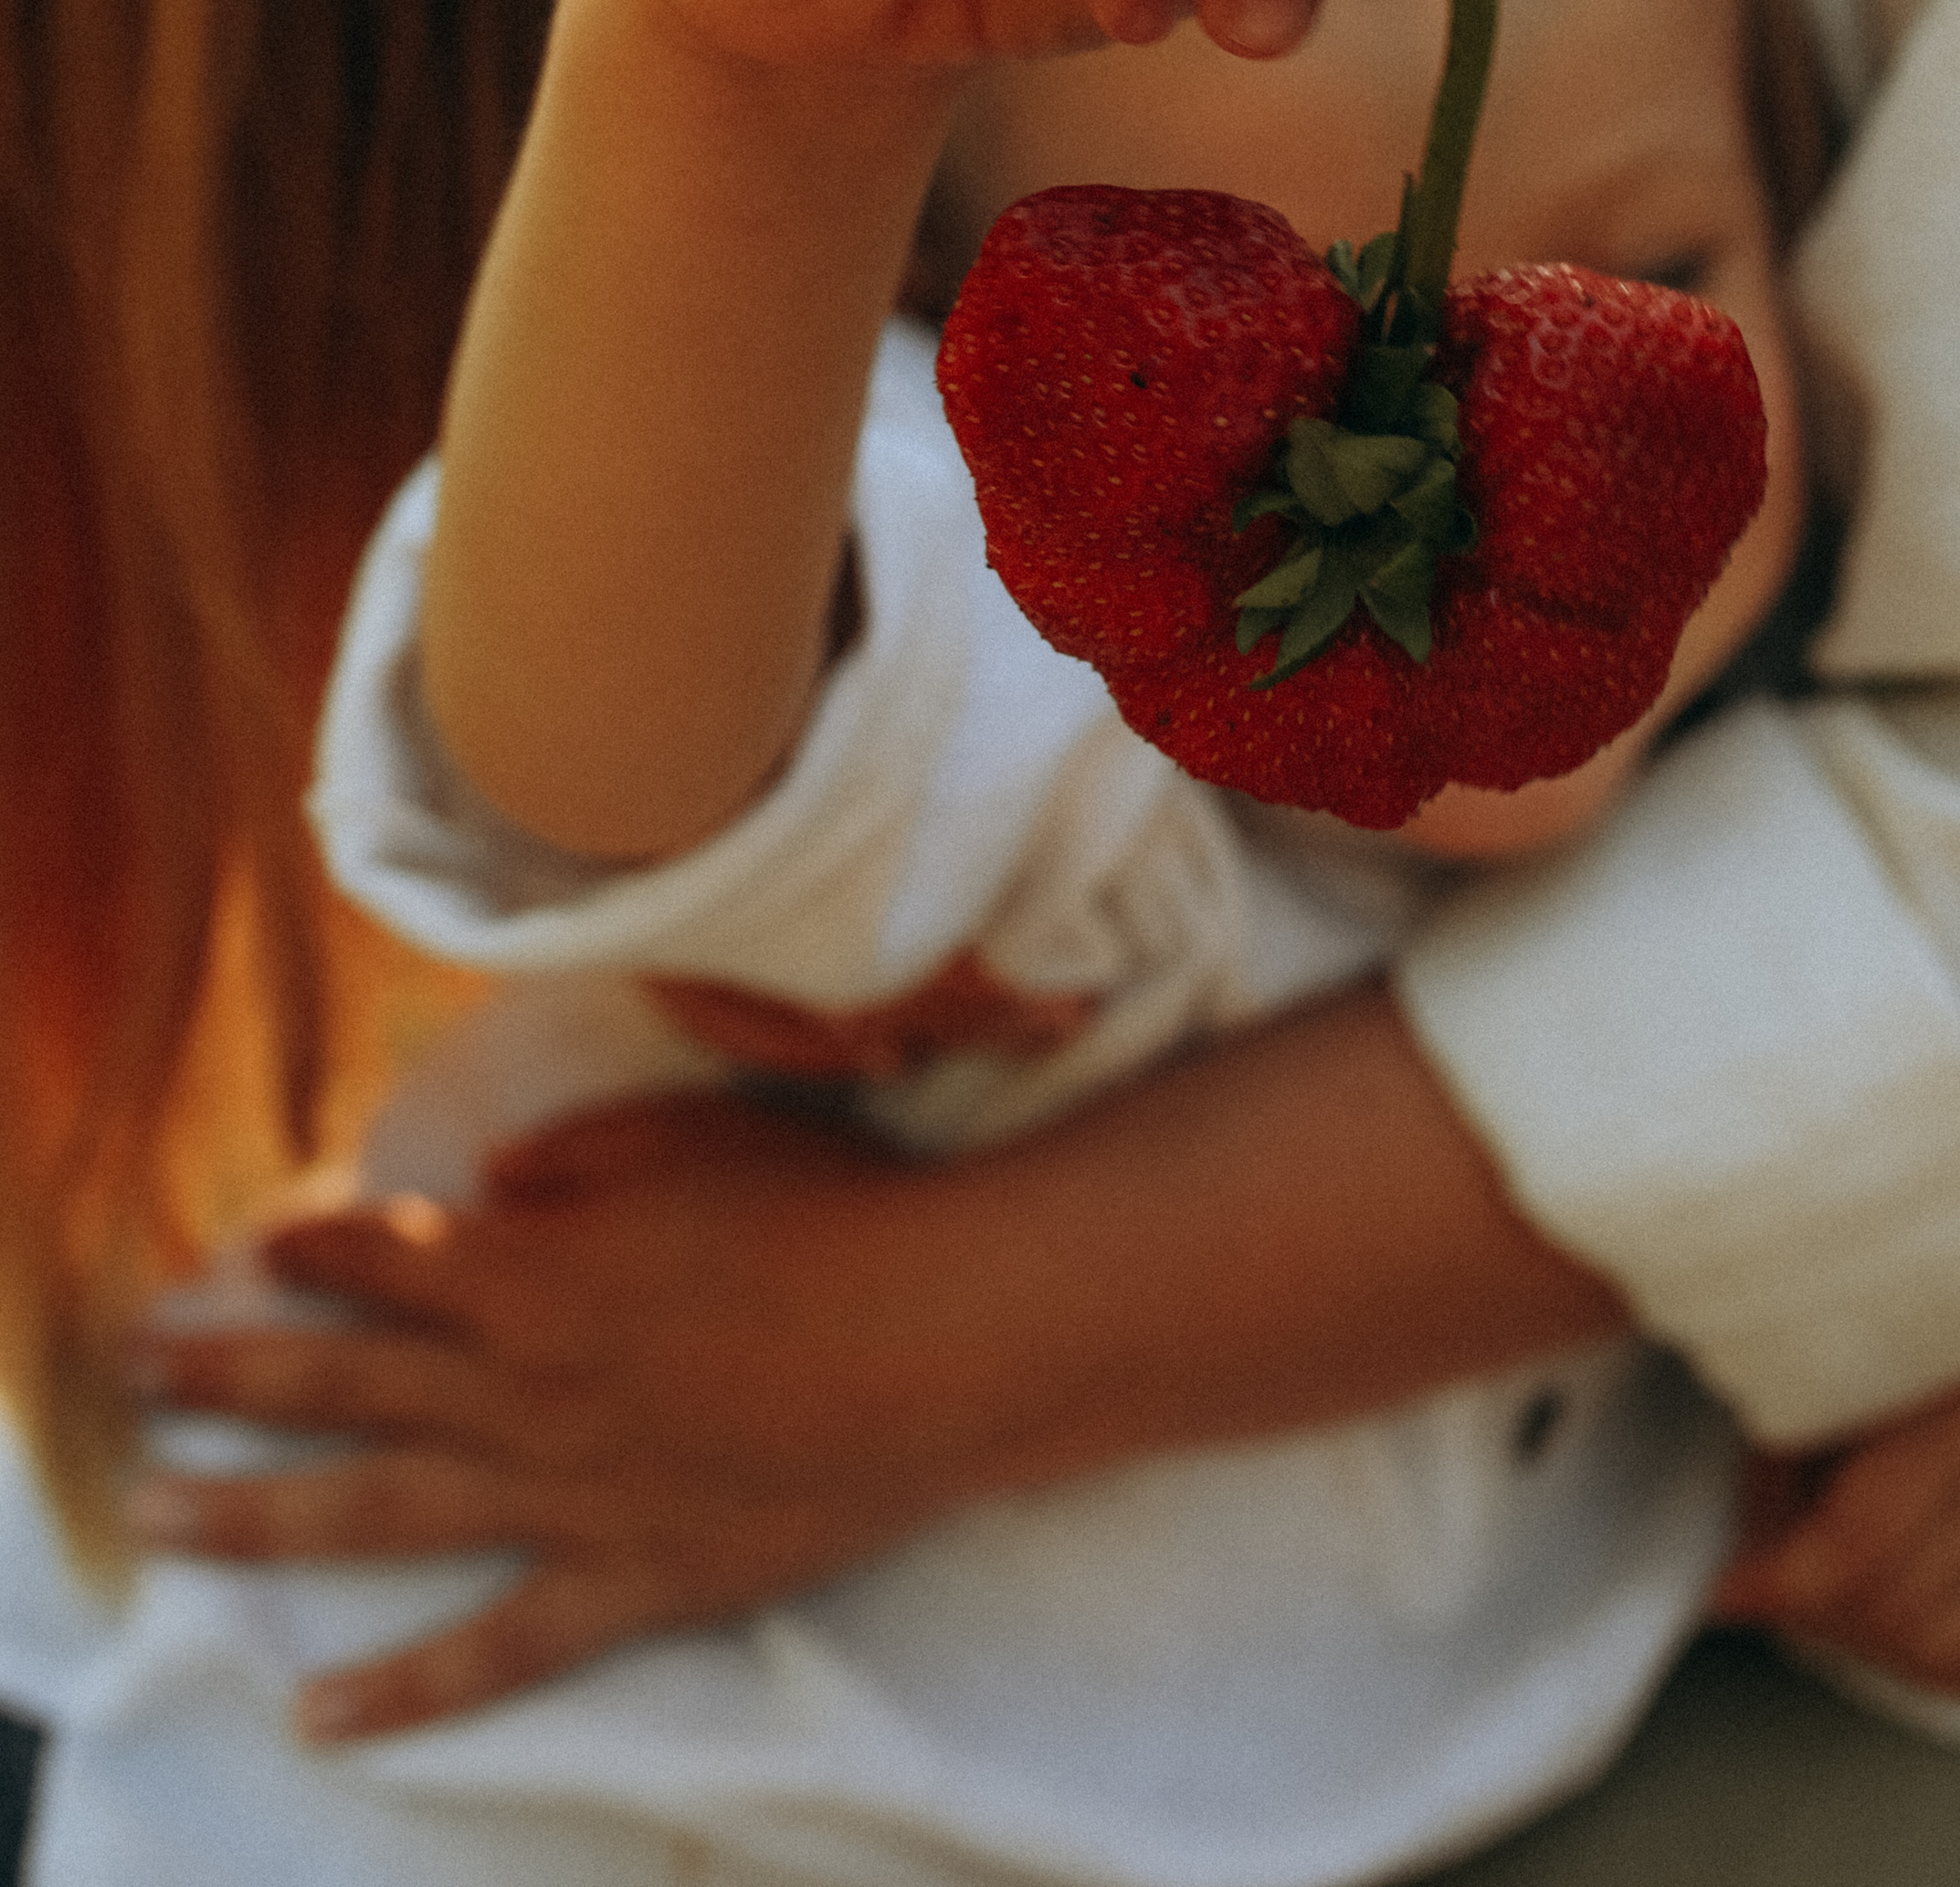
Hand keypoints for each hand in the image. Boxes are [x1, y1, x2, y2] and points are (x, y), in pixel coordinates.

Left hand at [124, 1092, 1019, 1745]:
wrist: (936, 1335)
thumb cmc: (824, 1210)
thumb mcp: (692, 1134)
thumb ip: (575, 1155)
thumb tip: (486, 1180)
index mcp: (537, 1267)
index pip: (386, 1254)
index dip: (312, 1245)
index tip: (250, 1249)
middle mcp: (525, 1385)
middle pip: (343, 1381)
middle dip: (227, 1374)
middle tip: (133, 1374)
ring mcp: (569, 1492)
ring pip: (379, 1510)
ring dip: (256, 1516)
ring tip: (160, 1522)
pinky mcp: (631, 1578)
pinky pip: (497, 1650)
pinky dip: (405, 1692)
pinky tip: (319, 1715)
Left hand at [1706, 1306, 1959, 1699]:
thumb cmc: (1912, 1340)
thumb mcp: (1832, 1376)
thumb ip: (1780, 1476)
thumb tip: (1739, 1586)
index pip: (1861, 1546)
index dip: (1779, 1585)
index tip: (1723, 1592)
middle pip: (1897, 1610)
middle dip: (1810, 1617)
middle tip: (1766, 1593)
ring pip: (1942, 1657)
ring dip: (1864, 1648)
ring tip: (1822, 1603)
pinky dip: (1926, 1669)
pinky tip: (1887, 1626)